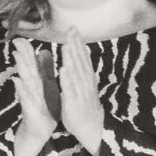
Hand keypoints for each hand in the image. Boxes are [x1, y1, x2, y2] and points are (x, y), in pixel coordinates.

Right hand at [11, 39, 56, 142]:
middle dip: (22, 55)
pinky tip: (17, 81)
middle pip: (26, 69)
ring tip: (17, 55)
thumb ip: (44, 69)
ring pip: (25, 80)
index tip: (21, 38)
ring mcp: (29, 97)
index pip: (31, 64)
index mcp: (37, 82)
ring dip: (21, 68)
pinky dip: (21, 89)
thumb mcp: (46, 85)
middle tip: (16, 41)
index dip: (27, 51)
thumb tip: (42, 52)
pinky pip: (25, 97)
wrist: (39, 129)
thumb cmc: (43, 107)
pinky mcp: (29, 108)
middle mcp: (31, 88)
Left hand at [57, 36, 104, 154]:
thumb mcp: (80, 86)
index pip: (82, 57)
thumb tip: (75, 57)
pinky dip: (67, 79)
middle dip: (75, 45)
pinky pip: (70, 89)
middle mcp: (85, 82)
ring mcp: (80, 91)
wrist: (91, 127)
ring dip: (71, 58)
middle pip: (80, 60)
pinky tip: (64, 69)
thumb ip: (77, 71)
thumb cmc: (83, 105)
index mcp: (85, 78)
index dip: (78, 43)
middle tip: (71, 29)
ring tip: (66, 44)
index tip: (73, 29)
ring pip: (75, 72)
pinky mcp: (73, 102)